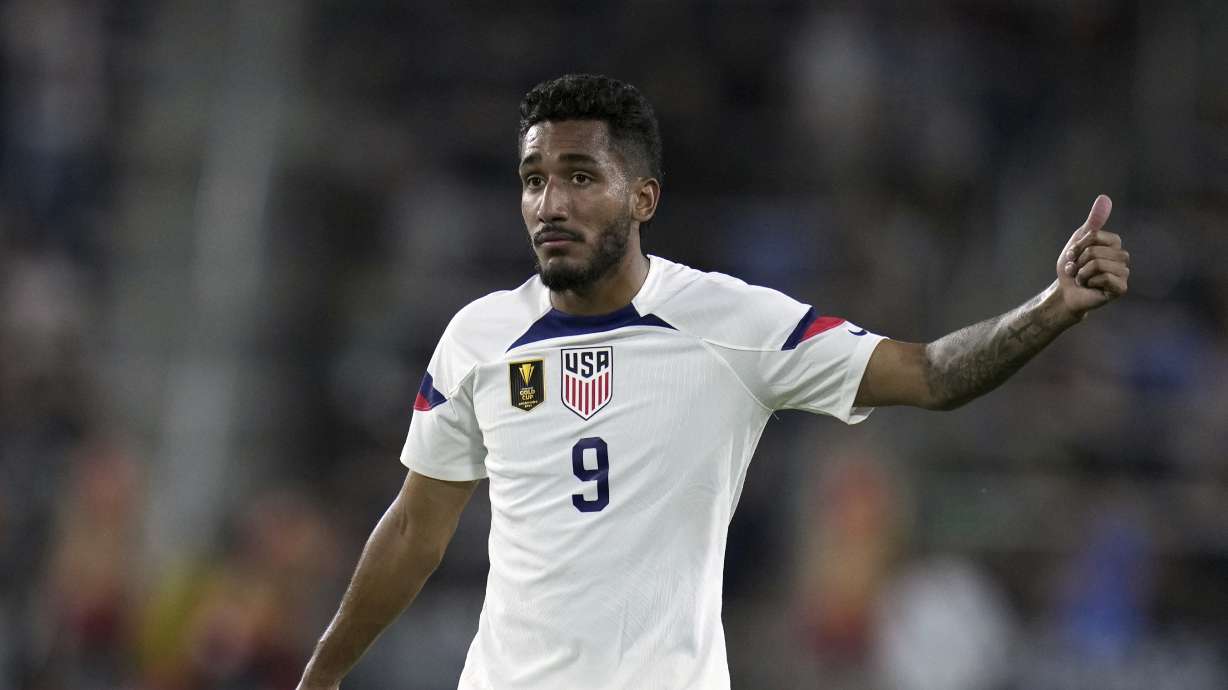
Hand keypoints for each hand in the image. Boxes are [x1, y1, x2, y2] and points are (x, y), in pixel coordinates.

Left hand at [1056, 194, 1129, 317]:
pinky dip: (1089, 282)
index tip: (1073, 254)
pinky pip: (1103, 278)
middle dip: (1078, 261)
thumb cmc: (1073, 267)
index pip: (1094, 236)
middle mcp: (1123, 257)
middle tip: (1077, 269)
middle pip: (1093, 251)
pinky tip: (1090, 287)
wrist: (1065, 292)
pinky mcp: (1121, 288)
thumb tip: (1104, 197)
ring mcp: (1123, 273)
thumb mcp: (1078, 241)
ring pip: (1097, 264)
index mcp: (1114, 244)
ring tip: (1082, 278)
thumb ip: (1092, 221)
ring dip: (1081, 273)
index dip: (1078, 245)